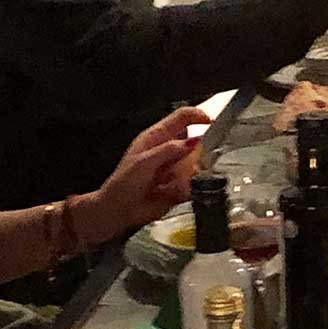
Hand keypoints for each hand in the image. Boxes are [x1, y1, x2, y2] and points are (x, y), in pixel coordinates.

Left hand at [76, 106, 210, 244]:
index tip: (210, 122)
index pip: (182, 117)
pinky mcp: (179, 184)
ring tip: (168, 184)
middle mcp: (168, 150)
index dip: (197, 115)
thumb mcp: (143, 163)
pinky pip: (193, 183)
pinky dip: (186, 189)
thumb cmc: (122, 185)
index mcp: (157, 137)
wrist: (117, 213)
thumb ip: (168, 150)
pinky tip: (170, 194)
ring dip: (188, 174)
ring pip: (196, 164)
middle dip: (196, 153)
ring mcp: (174, 167)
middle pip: (194, 141)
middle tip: (185, 166)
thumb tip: (193, 142)